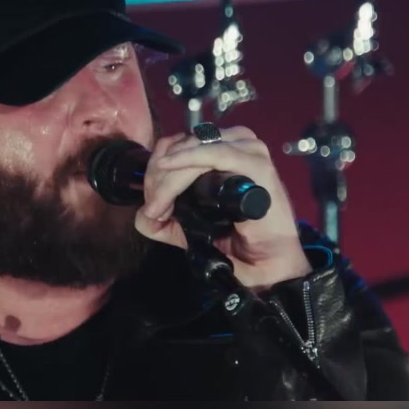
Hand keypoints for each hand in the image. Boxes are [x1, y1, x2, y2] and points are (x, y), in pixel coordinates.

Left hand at [134, 126, 311, 289]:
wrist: (266, 265)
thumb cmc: (234, 242)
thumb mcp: (189, 227)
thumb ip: (163, 219)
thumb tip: (142, 214)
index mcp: (222, 151)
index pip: (179, 143)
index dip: (156, 168)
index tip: (151, 203)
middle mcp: (236, 145)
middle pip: (182, 143)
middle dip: (158, 175)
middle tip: (154, 208)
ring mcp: (249, 152)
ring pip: (194, 149)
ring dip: (170, 175)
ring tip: (161, 204)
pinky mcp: (257, 165)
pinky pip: (215, 153)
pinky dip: (187, 162)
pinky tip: (170, 174)